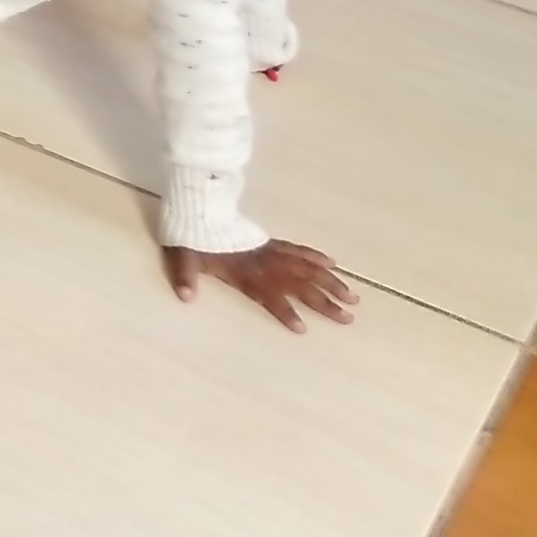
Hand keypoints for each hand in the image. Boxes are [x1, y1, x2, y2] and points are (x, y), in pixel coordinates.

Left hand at [166, 237, 356, 329]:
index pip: (269, 296)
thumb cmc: (191, 237)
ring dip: (331, 282)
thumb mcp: (183, 258)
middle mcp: (264, 265)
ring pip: (307, 268)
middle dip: (324, 303)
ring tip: (353, 297)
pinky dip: (316, 256)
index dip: (284, 311)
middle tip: (348, 318)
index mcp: (244, 274)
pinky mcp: (271, 242)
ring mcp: (270, 252)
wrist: (198, 207)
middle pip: (299, 286)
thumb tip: (184, 296)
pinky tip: (332, 263)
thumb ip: (185, 277)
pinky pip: (298, 249)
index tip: (302, 328)